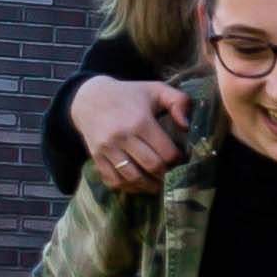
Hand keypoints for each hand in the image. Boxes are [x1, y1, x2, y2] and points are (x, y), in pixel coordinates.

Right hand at [73, 77, 193, 193]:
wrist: (90, 98)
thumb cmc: (129, 95)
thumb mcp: (156, 89)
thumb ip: (179, 101)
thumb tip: (187, 126)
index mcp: (140, 121)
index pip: (166, 152)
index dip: (178, 160)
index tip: (181, 159)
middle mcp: (122, 136)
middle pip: (152, 167)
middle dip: (166, 175)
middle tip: (172, 174)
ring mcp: (107, 149)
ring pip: (133, 178)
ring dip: (149, 185)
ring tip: (158, 183)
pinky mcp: (96, 157)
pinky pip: (113, 181)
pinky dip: (128, 188)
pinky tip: (138, 184)